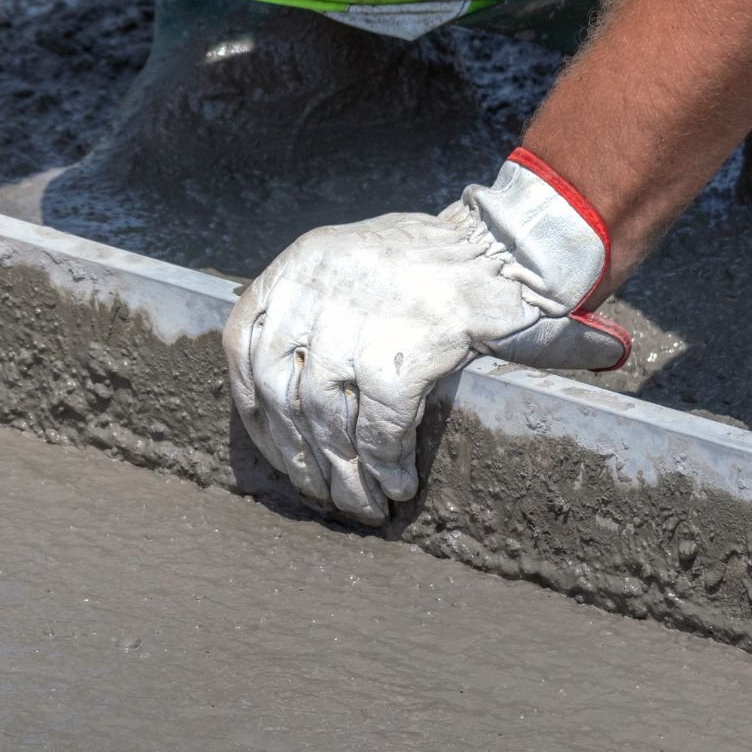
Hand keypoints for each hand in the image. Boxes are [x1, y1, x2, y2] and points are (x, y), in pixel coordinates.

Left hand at [222, 149, 629, 524]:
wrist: (510, 246)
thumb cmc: (436, 264)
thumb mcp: (354, 263)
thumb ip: (314, 309)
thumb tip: (284, 397)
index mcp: (299, 264)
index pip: (241, 342)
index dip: (250, 404)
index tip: (271, 443)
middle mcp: (315, 288)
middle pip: (279, 391)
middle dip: (297, 453)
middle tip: (321, 492)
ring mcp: (355, 320)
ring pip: (324, 417)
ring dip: (343, 472)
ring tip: (362, 504)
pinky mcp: (400, 352)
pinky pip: (378, 426)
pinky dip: (385, 463)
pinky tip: (398, 485)